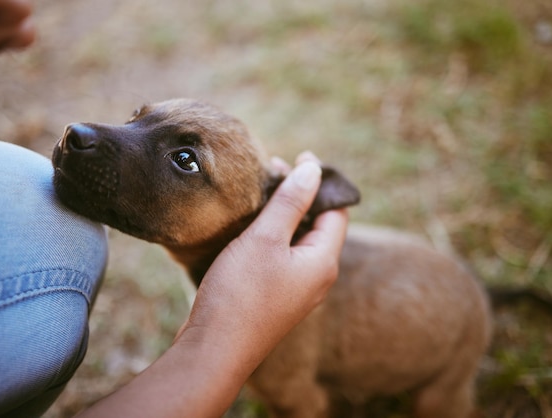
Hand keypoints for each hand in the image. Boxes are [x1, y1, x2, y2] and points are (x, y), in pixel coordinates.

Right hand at [178, 152, 347, 365]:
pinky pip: (284, 256)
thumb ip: (292, 202)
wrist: (214, 349)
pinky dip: (274, 235)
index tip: (299, 157)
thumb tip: (314, 168)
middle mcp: (317, 277)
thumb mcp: (266, 239)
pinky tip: (252, 225)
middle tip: (275, 168)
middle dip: (300, 195)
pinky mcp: (277, 297)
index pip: (336, 211)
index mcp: (323, 261)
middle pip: (318, 225)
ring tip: (261, 190)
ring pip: (299, 240)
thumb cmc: (241, 293)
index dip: (321, 182)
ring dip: (285, 214)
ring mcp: (297, 290)